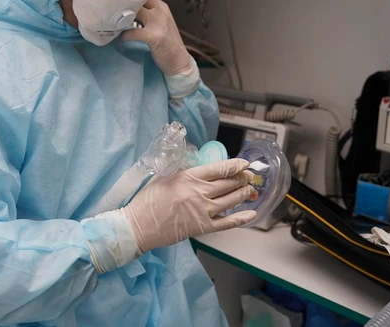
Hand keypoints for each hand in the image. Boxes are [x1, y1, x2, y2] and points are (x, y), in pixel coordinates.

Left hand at [122, 0, 193, 75]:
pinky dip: (125, 36)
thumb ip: (148, 14)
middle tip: (113, 12)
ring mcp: (158, 24)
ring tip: (115, 24)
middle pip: (137, 1)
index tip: (118, 1)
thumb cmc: (167, 43)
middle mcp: (160, 11)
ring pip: (135, 13)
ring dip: (122, 18)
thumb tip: (128, 10)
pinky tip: (122, 39)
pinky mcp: (154, 37)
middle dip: (124, 6)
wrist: (179, 61)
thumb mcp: (160, 23)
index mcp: (162, 6)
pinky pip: (133, 32)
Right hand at [122, 159, 256, 252]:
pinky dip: (241, 218)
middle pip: (229, 182)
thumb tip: (198, 164)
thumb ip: (182, 169)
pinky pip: (227, 223)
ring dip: (244, 193)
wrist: (138, 226)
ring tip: (250, 189)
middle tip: (249, 176)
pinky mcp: (202, 227)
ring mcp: (202, 211)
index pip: (219, 168)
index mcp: (188, 176)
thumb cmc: (147, 200)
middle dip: (243, 178)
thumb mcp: (163, 176)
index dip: (236, 165)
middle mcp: (198, 192)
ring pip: (231, 200)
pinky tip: (251, 214)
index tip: (244, 163)